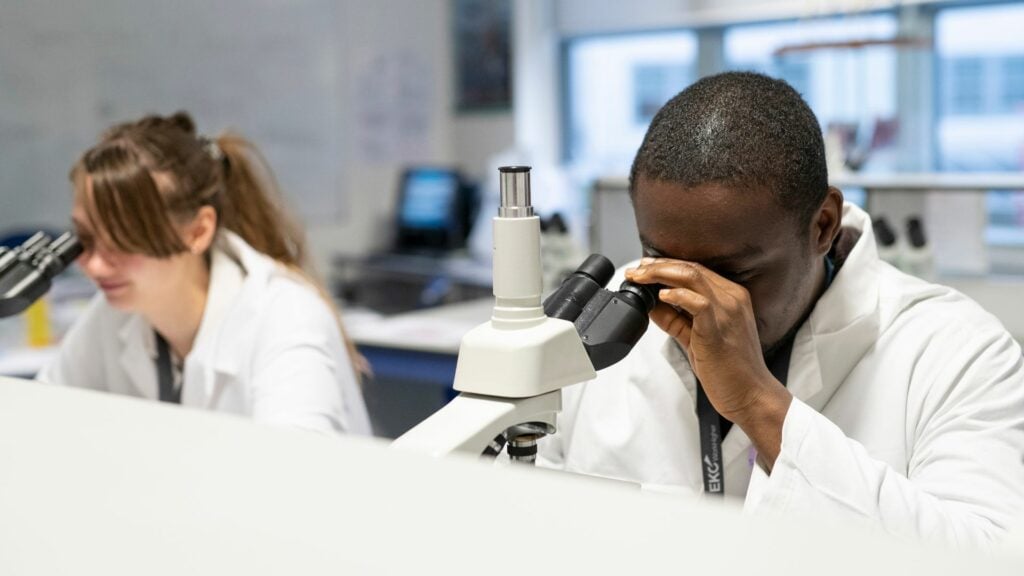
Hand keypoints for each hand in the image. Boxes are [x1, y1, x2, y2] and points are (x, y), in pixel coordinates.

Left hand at [625, 258, 791, 468]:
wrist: (751, 395)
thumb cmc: (729, 370)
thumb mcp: (696, 338)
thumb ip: (675, 320)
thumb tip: (651, 305)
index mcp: (731, 297)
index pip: (695, 270)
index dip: (666, 265)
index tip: (643, 269)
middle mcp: (732, 298)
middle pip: (690, 268)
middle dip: (657, 266)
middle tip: (634, 271)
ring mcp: (728, 311)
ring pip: (692, 277)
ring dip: (660, 275)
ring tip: (640, 279)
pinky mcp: (718, 329)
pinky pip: (697, 302)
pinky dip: (677, 296)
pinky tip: (661, 297)